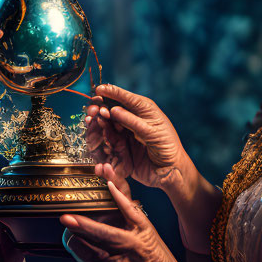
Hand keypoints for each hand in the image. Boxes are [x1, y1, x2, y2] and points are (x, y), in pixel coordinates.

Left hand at [60, 180, 189, 261]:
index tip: (65, 217)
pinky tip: (94, 246)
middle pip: (81, 245)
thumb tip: (110, 184)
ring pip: (78, 254)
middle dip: (72, 230)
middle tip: (72, 219)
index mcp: (128, 244)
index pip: (100, 233)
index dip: (81, 225)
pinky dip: (84, 252)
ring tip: (84, 232)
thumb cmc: (156, 252)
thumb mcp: (145, 226)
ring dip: (77, 240)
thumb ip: (125, 205)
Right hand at [85, 84, 195, 199]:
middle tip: (92, 110)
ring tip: (90, 120)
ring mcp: (126, 132)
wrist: (171, 171)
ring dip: (98, 121)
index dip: (111, 92)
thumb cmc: (167, 147)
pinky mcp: (122, 146)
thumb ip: (132, 121)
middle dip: (101, 108)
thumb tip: (114, 110)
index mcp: (143, 109)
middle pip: (113, 109)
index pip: (124, 97)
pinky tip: (96, 134)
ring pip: (108, 123)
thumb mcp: (152, 132)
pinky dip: (101, 135)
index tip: (98, 90)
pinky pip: (108, 138)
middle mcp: (133, 119)